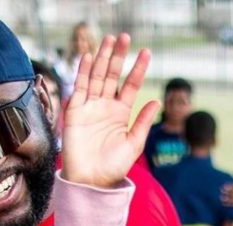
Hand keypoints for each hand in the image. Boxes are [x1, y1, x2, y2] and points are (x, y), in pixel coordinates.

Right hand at [61, 34, 158, 187]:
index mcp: (121, 113)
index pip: (131, 85)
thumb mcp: (134, 144)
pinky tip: (89, 56)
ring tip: (109, 40)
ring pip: (96, 77)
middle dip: (118, 56)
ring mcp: (90, 107)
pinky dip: (83, 72)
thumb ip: (143, 122)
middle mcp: (105, 106)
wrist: (91, 181)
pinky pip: (80, 88)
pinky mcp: (75, 112)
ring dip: (102, 58)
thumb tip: (157, 101)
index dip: (138, 69)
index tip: (146, 52)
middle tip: (125, 37)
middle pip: (113, 75)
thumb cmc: (114, 167)